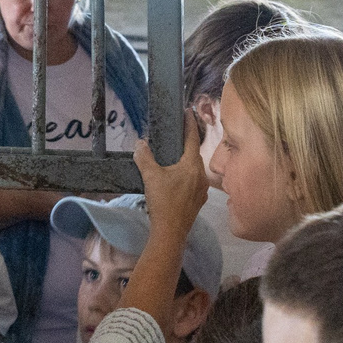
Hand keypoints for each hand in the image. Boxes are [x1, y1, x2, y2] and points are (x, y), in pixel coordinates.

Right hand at [134, 113, 208, 231]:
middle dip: (188, 143)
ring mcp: (202, 189)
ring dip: (187, 161)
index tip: (189, 111)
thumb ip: (144, 157)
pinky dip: (187, 176)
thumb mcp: (150, 176)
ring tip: (176, 157)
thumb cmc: (162, 201)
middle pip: (195, 154)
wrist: (171, 231)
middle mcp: (201, 175)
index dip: (190, 124)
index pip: (193, 139)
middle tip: (179, 134)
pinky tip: (177, 180)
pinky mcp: (199, 201)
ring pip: (195, 169)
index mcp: (191, 165)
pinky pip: (194, 182)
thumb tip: (140, 143)